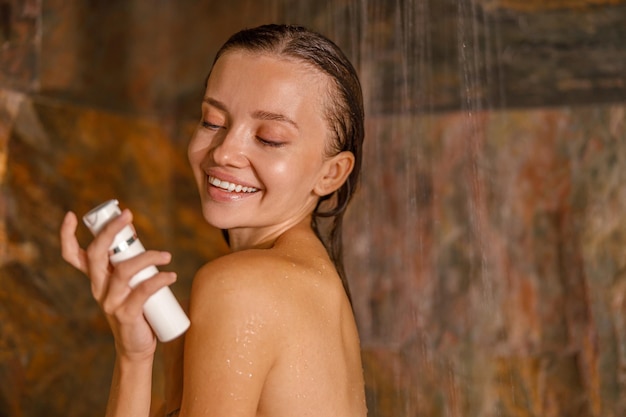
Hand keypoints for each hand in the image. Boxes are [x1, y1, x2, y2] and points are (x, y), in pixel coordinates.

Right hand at [60, 210, 176, 360]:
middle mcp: (98, 288)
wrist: (136, 345)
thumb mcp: (128, 282)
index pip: (73, 256)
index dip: (67, 236)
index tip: (71, 215)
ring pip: (124, 271)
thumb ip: (128, 262)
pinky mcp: (126, 314)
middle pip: (96, 255)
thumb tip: (133, 232)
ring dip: (147, 257)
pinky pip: (142, 291)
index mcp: (96, 278)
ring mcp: (110, 302)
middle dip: (109, 231)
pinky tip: (171, 276)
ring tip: (166, 256)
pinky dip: (158, 281)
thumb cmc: (137, 307)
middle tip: (128, 215)